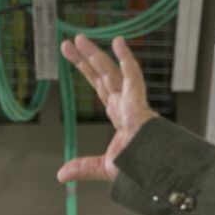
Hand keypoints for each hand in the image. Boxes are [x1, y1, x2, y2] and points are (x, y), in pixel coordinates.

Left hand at [57, 34, 158, 183]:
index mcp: (121, 116)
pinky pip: (133, 77)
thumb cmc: (140, 171)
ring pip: (112, 73)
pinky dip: (127, 60)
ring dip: (96, 55)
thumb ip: (83, 167)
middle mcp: (126, 105)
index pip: (100, 87)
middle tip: (70, 43)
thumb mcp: (105, 168)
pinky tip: (117, 43)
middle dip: (86, 59)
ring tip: (80, 39)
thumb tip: (61, 174)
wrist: (154, 175)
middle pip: (102, 76)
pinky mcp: (139, 104)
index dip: (87, 71)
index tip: (73, 56)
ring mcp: (133, 103)